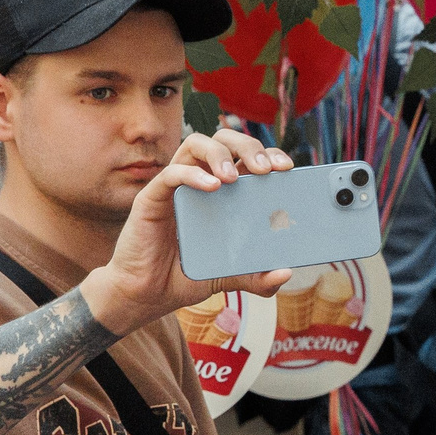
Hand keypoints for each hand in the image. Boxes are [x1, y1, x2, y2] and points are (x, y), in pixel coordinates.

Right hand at [81, 128, 293, 333]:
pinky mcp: (152, 197)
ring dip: (219, 152)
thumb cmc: (189, 274)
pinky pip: (170, 174)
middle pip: (224, 140)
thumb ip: (258, 277)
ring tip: (234, 178)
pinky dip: (192, 174)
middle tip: (264, 169)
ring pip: (195, 144)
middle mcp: (201, 180)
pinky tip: (211, 186)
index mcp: (225, 191)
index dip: (268, 153)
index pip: (247, 156)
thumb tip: (285, 273)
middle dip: (248, 146)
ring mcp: (177, 187)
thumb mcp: (232, 276)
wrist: (150, 294)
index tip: (286, 168)